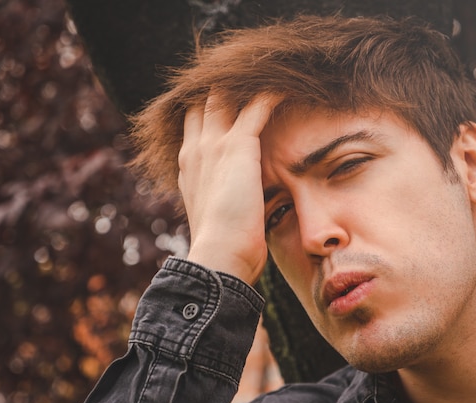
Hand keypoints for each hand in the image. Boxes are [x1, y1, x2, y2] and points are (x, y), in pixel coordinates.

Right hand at [177, 95, 275, 283]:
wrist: (219, 254)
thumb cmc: (223, 245)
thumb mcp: (215, 213)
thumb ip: (222, 195)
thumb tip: (236, 199)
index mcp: (189, 165)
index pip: (194, 122)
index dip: (209, 107)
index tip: (228, 100)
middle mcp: (196, 148)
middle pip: (204, 102)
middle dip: (223, 88)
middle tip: (248, 79)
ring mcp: (213, 144)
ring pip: (226, 97)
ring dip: (246, 85)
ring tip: (269, 75)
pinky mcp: (237, 145)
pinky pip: (256, 106)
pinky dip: (271, 95)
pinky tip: (287, 88)